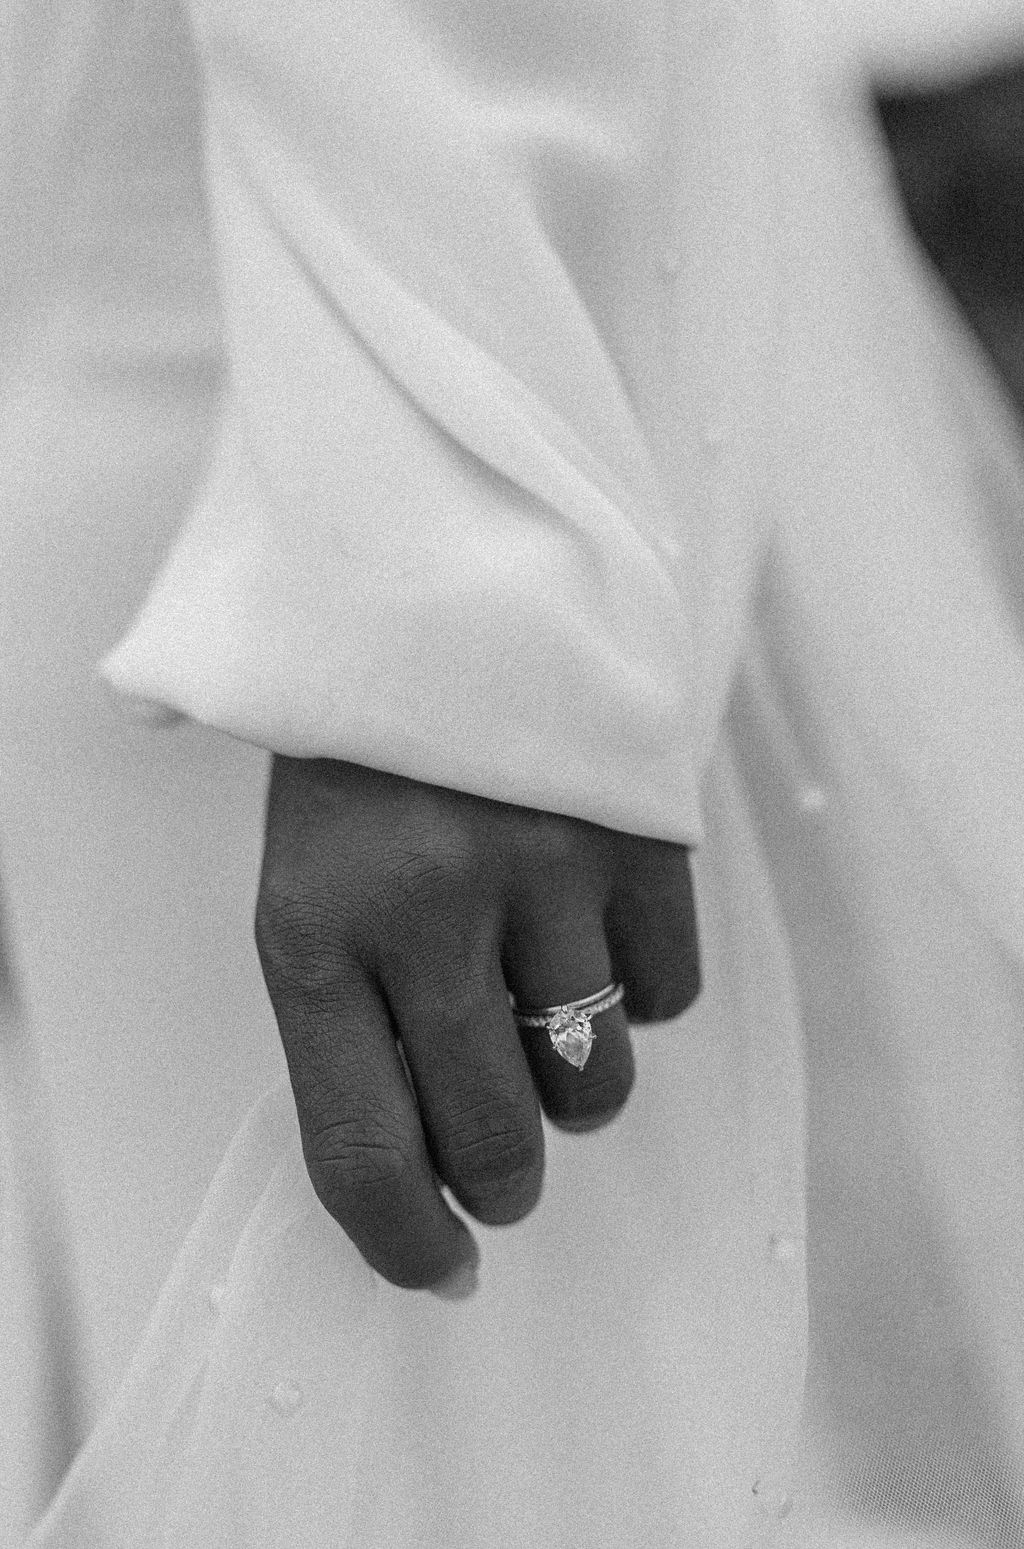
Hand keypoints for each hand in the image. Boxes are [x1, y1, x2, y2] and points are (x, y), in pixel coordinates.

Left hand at [256, 757, 699, 1290]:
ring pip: (595, 1081)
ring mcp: (544, 870)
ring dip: (574, 1084)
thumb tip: (438, 1171)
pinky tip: (597, 932)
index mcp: (314, 927)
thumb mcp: (310, 879)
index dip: (404, 1240)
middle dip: (501, 1181)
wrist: (434, 578)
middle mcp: (428, 909)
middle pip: (497, 1138)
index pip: (361, 1146)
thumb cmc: (360, 761)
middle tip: (502, 1160)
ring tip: (545, 1014)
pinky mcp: (638, 833)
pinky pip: (670, 992)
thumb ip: (357, 1017)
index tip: (440, 1268)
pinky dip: (641, 993)